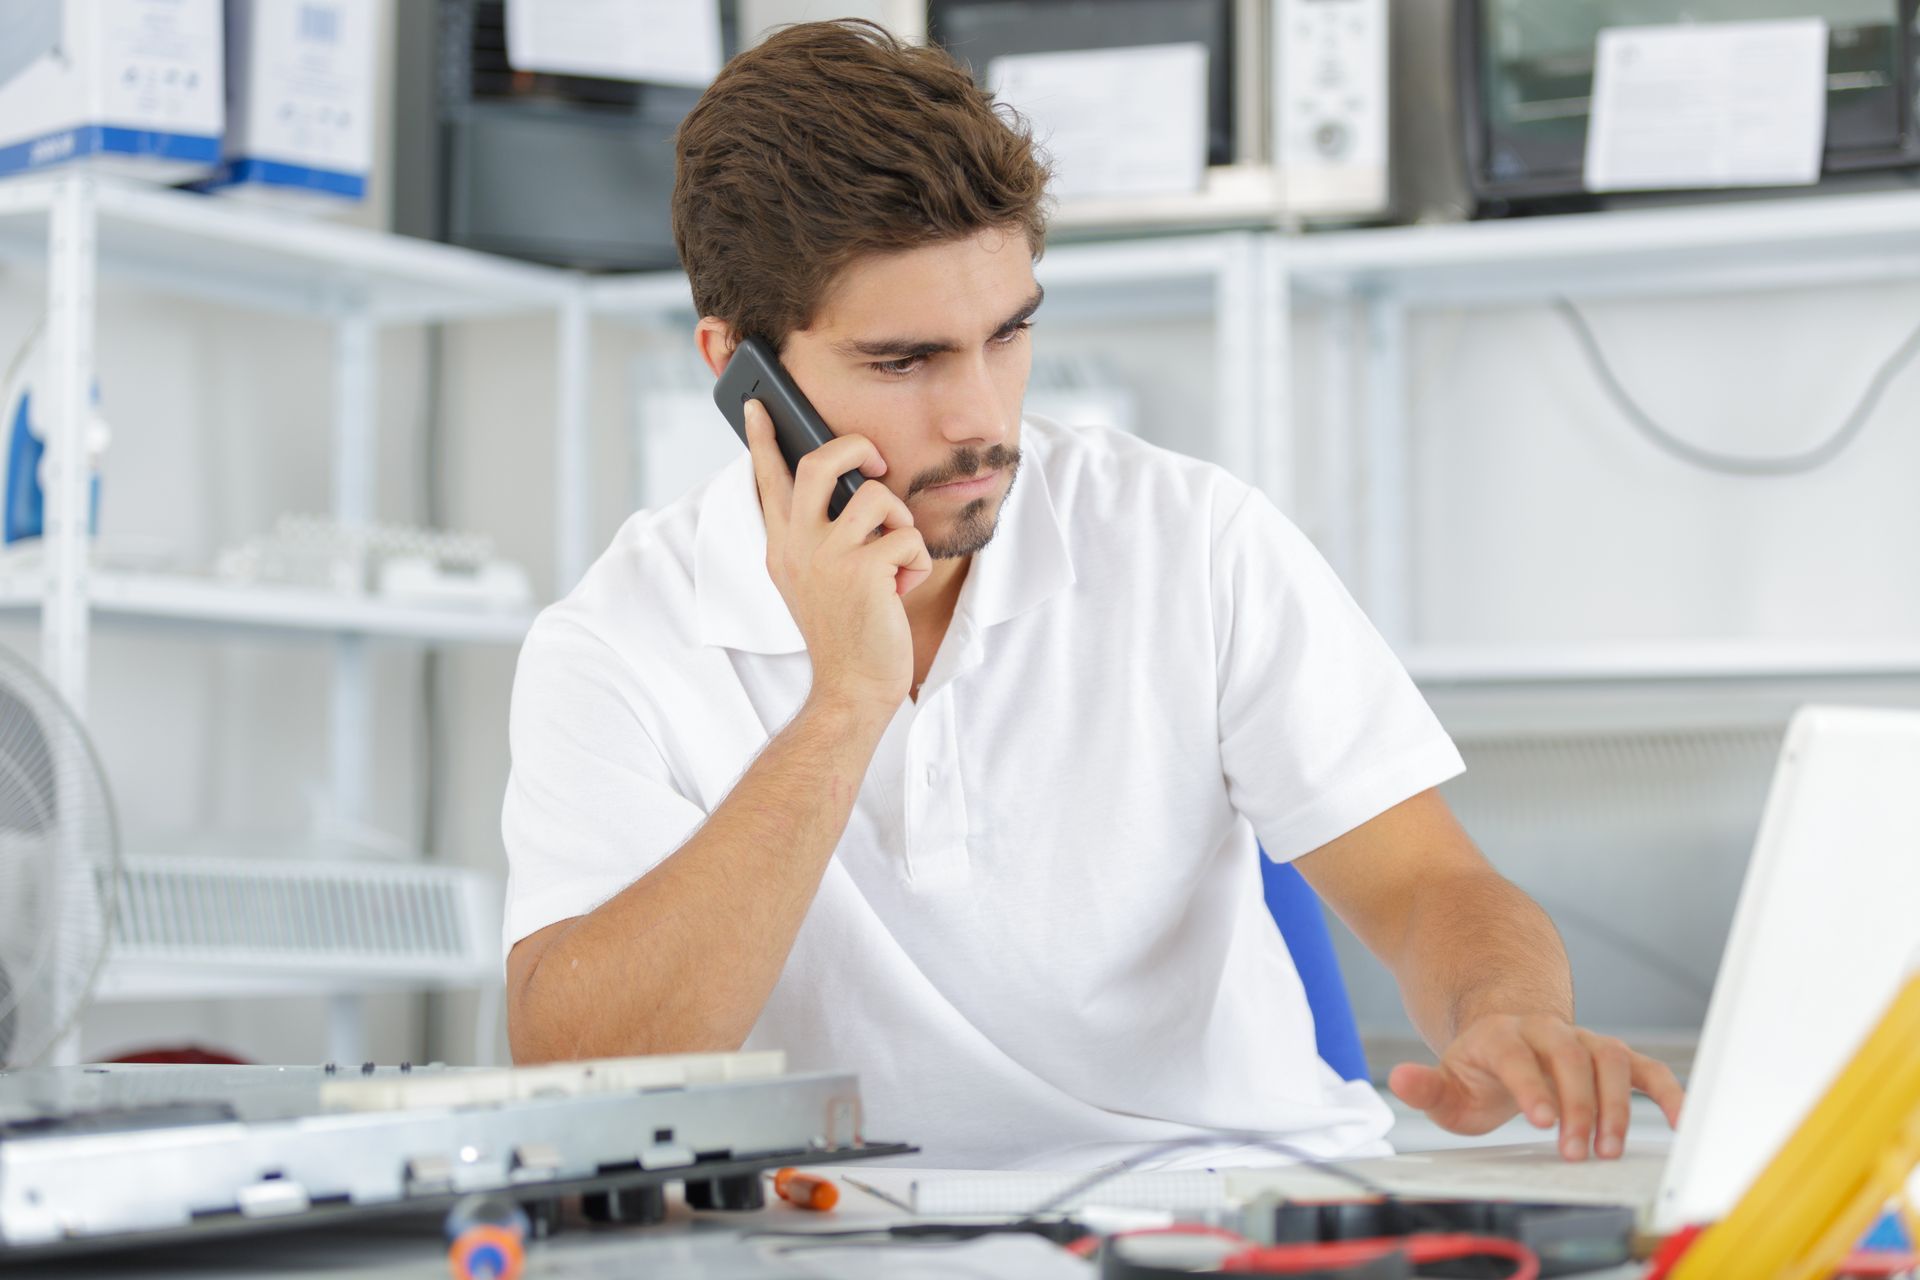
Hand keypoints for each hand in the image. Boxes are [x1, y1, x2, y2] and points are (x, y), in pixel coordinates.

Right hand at [745, 399, 931, 714]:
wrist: (852, 687)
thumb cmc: (845, 630)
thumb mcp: (815, 579)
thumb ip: (818, 537)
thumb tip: (850, 490)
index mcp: (782, 545)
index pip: (767, 480)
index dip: (763, 439)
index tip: (757, 405)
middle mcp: (797, 545)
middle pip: (822, 461)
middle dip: (857, 448)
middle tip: (877, 466)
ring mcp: (827, 557)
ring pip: (878, 496)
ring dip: (901, 524)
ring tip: (895, 559)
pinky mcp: (863, 571)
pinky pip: (908, 536)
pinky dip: (917, 562)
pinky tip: (902, 590)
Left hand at [1387, 1014, 1684, 1160]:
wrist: (1509, 1035)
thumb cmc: (1480, 1070)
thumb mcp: (1447, 1083)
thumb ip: (1425, 1088)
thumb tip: (1397, 1080)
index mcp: (1501, 1036)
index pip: (1518, 1056)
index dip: (1532, 1086)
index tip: (1542, 1122)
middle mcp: (1546, 1032)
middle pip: (1569, 1056)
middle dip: (1577, 1104)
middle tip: (1575, 1151)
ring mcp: (1582, 1041)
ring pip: (1609, 1057)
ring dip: (1616, 1104)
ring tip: (1610, 1149)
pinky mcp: (1611, 1057)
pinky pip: (1645, 1068)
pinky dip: (1667, 1091)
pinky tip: (1680, 1122)